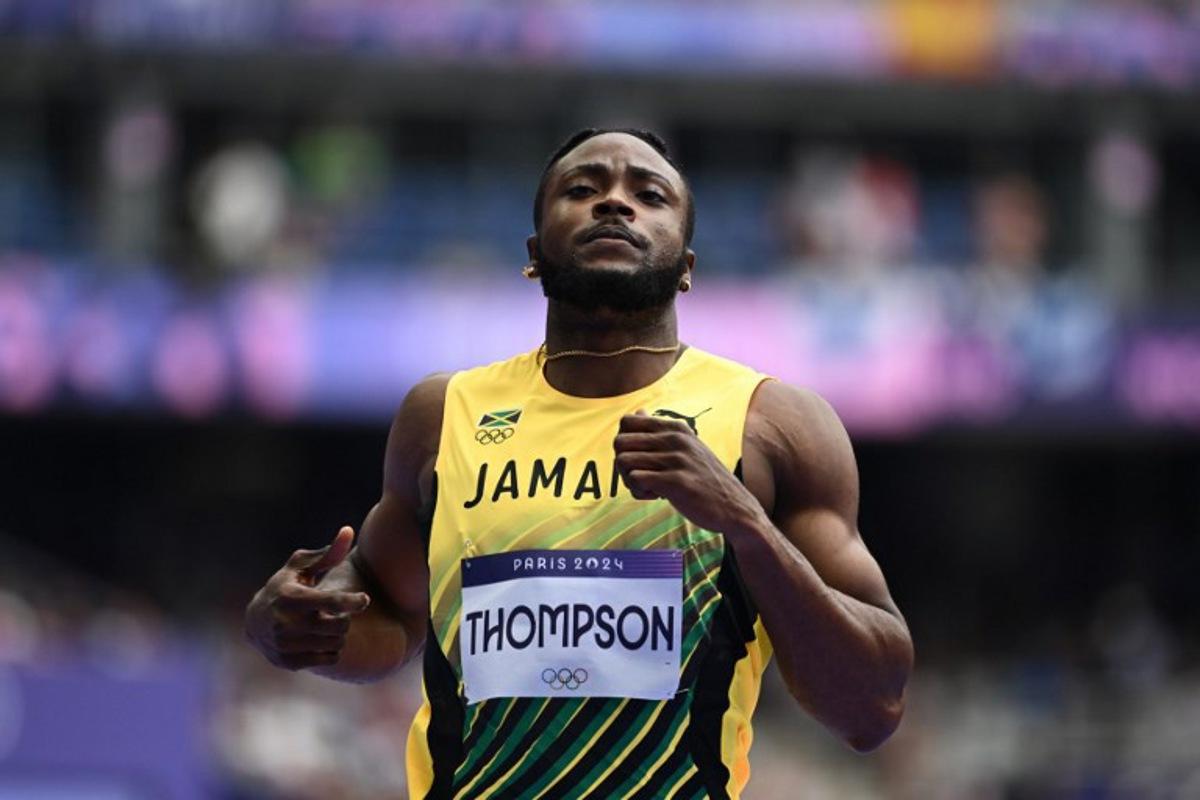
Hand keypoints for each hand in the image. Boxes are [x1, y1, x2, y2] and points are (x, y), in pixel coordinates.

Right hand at [244, 526, 370, 670]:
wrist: (254, 622)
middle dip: (344, 618)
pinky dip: (331, 648)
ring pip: (336, 643)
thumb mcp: (300, 567)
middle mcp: (285, 623)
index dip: (354, 602)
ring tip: (325, 623)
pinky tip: (320, 638)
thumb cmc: (284, 588)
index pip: (332, 603)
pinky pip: (329, 659)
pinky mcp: (288, 662)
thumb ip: (327, 553)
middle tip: (335, 612)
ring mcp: (286, 645)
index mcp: (290, 597)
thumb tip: (348, 531)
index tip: (364, 599)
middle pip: (340, 626)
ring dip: (338, 633)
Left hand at [613, 411, 765, 535]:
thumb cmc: (705, 479)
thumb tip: (638, 411)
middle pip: (619, 442)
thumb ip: (660, 431)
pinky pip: (635, 479)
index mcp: (676, 428)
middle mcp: (676, 438)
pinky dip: (639, 492)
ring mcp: (677, 459)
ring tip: (648, 488)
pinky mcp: (677, 481)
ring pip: (624, 461)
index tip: (640, 460)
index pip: (626, 422)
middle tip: (640, 478)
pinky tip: (657, 495)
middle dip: (622, 464)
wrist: (735, 507)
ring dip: (629, 480)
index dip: (625, 443)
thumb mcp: (686, 448)